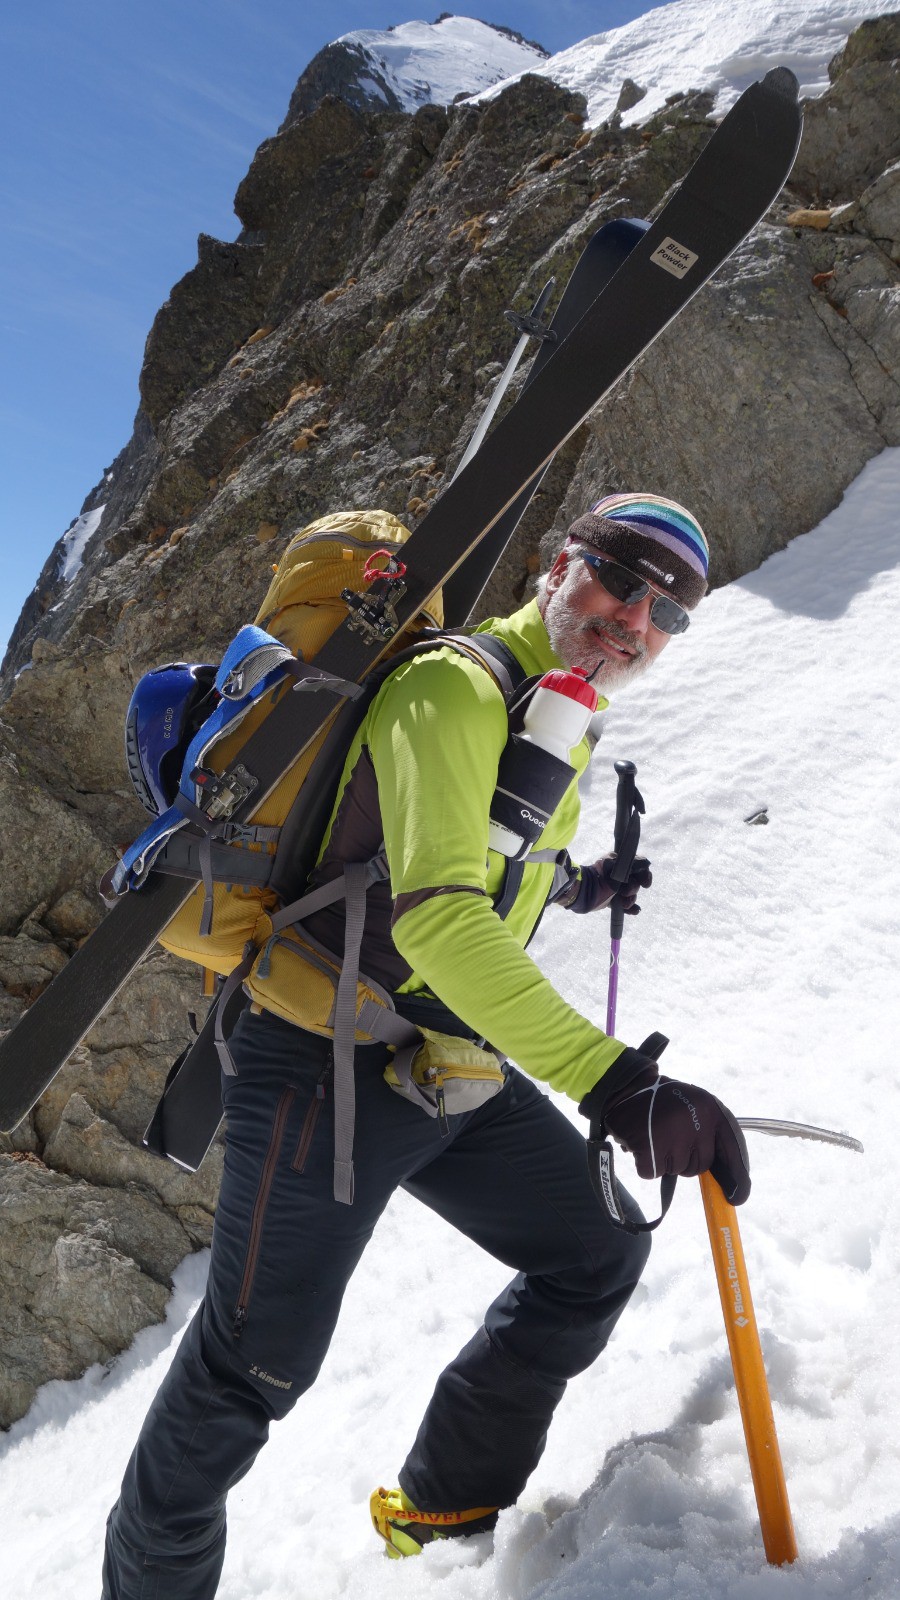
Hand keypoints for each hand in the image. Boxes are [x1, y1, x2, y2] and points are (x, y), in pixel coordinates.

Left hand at [564, 853, 651, 914]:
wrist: (583, 893)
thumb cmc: (599, 876)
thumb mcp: (616, 866)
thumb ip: (632, 864)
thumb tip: (646, 863)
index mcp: (619, 864)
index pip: (639, 867)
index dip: (644, 875)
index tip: (645, 883)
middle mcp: (619, 875)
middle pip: (636, 883)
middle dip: (633, 889)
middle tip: (625, 892)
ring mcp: (616, 889)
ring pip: (631, 895)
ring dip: (630, 900)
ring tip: (624, 904)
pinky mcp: (612, 901)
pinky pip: (624, 905)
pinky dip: (630, 908)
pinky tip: (634, 911)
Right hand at [604, 1074, 750, 1204]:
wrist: (626, 1086)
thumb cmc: (662, 1101)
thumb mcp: (693, 1106)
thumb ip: (708, 1134)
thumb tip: (724, 1178)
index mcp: (711, 1109)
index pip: (731, 1148)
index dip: (737, 1175)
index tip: (738, 1197)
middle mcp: (696, 1121)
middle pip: (700, 1165)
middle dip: (685, 1159)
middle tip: (669, 1139)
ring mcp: (673, 1135)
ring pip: (675, 1170)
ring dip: (663, 1160)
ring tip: (654, 1135)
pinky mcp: (648, 1146)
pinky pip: (651, 1173)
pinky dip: (644, 1164)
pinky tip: (641, 1143)